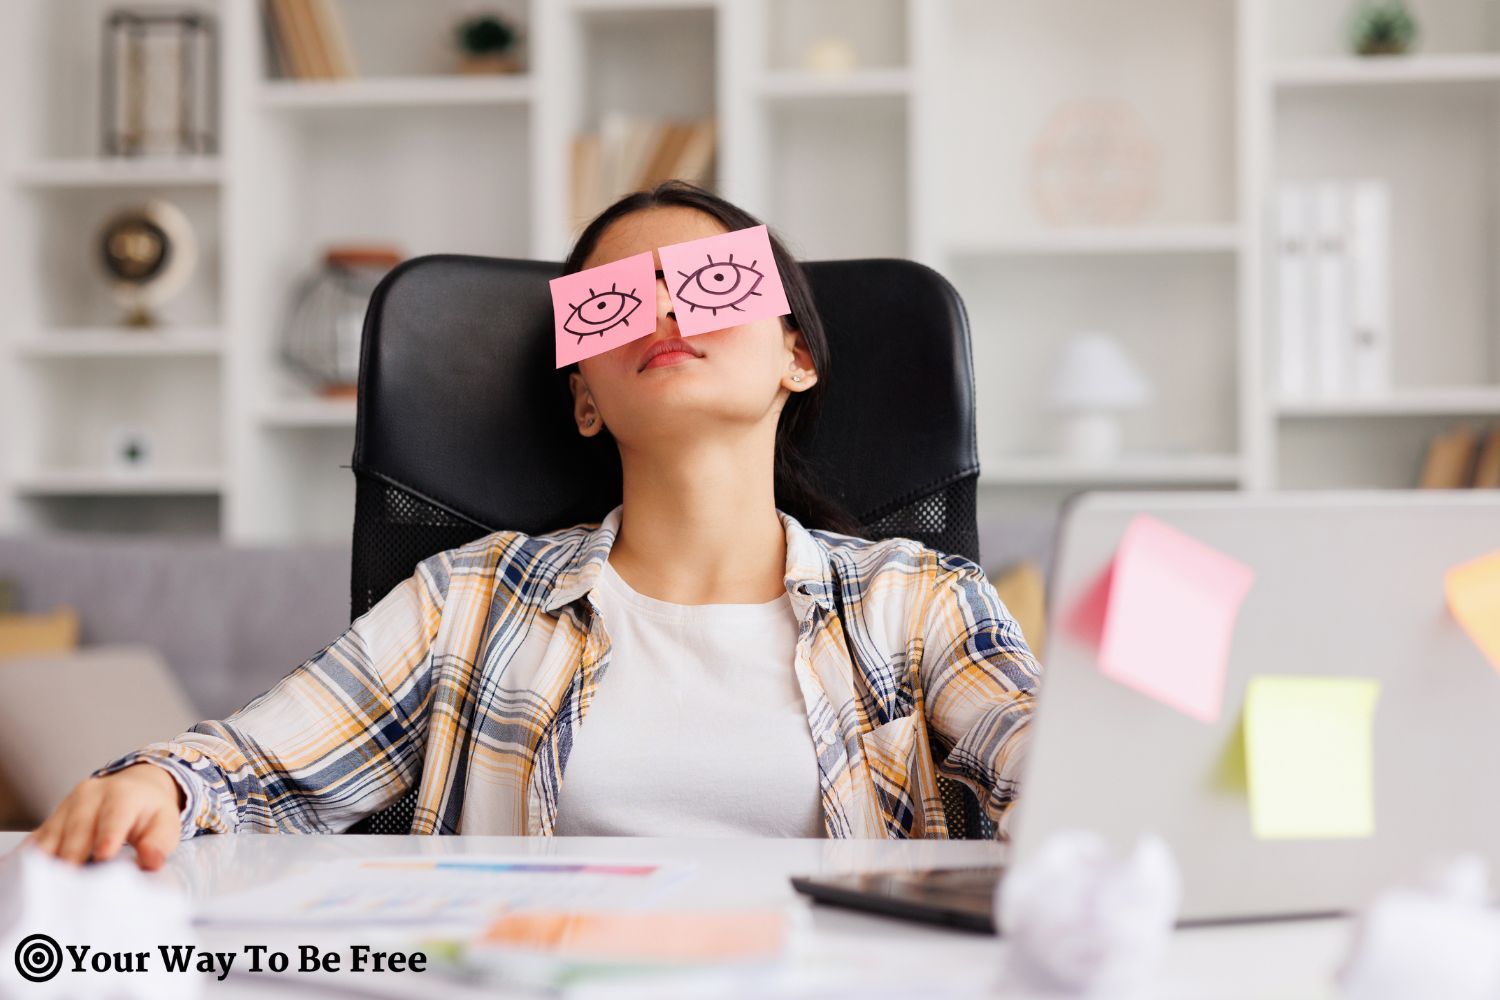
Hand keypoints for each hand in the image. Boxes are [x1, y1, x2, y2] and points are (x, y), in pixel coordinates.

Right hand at [24, 763, 185, 869]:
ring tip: (48, 885)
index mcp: (124, 795)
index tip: (104, 855)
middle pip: (79, 828)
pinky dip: (33, 857)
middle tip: (71, 884)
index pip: (115, 817)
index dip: (109, 836)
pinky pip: (38, 838)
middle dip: (74, 855)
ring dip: (50, 859)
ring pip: (54, 834)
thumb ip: (160, 842)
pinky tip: (28, 875)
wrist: (133, 788)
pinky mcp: (52, 818)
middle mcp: (91, 795)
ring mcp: (67, 805)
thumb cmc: (149, 813)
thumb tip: (151, 861)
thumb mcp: (166, 823)